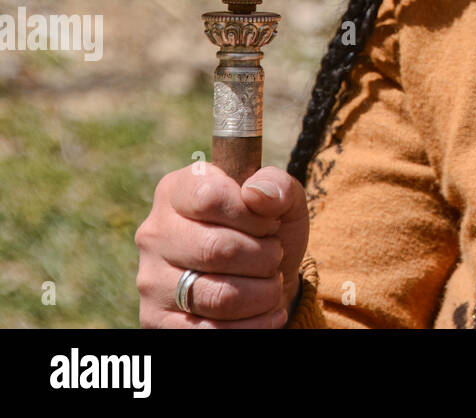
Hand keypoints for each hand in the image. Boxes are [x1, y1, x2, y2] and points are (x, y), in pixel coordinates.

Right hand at [135, 164, 308, 328]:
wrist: (263, 276)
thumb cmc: (268, 229)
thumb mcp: (282, 199)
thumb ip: (276, 184)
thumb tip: (256, 193)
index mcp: (177, 191)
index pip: (210, 198)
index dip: (252, 214)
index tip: (270, 223)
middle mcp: (155, 233)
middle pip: (216, 249)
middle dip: (264, 256)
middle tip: (274, 255)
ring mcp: (151, 280)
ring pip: (218, 296)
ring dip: (263, 293)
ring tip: (271, 283)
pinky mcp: (156, 321)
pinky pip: (210, 332)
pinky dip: (253, 325)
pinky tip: (270, 313)